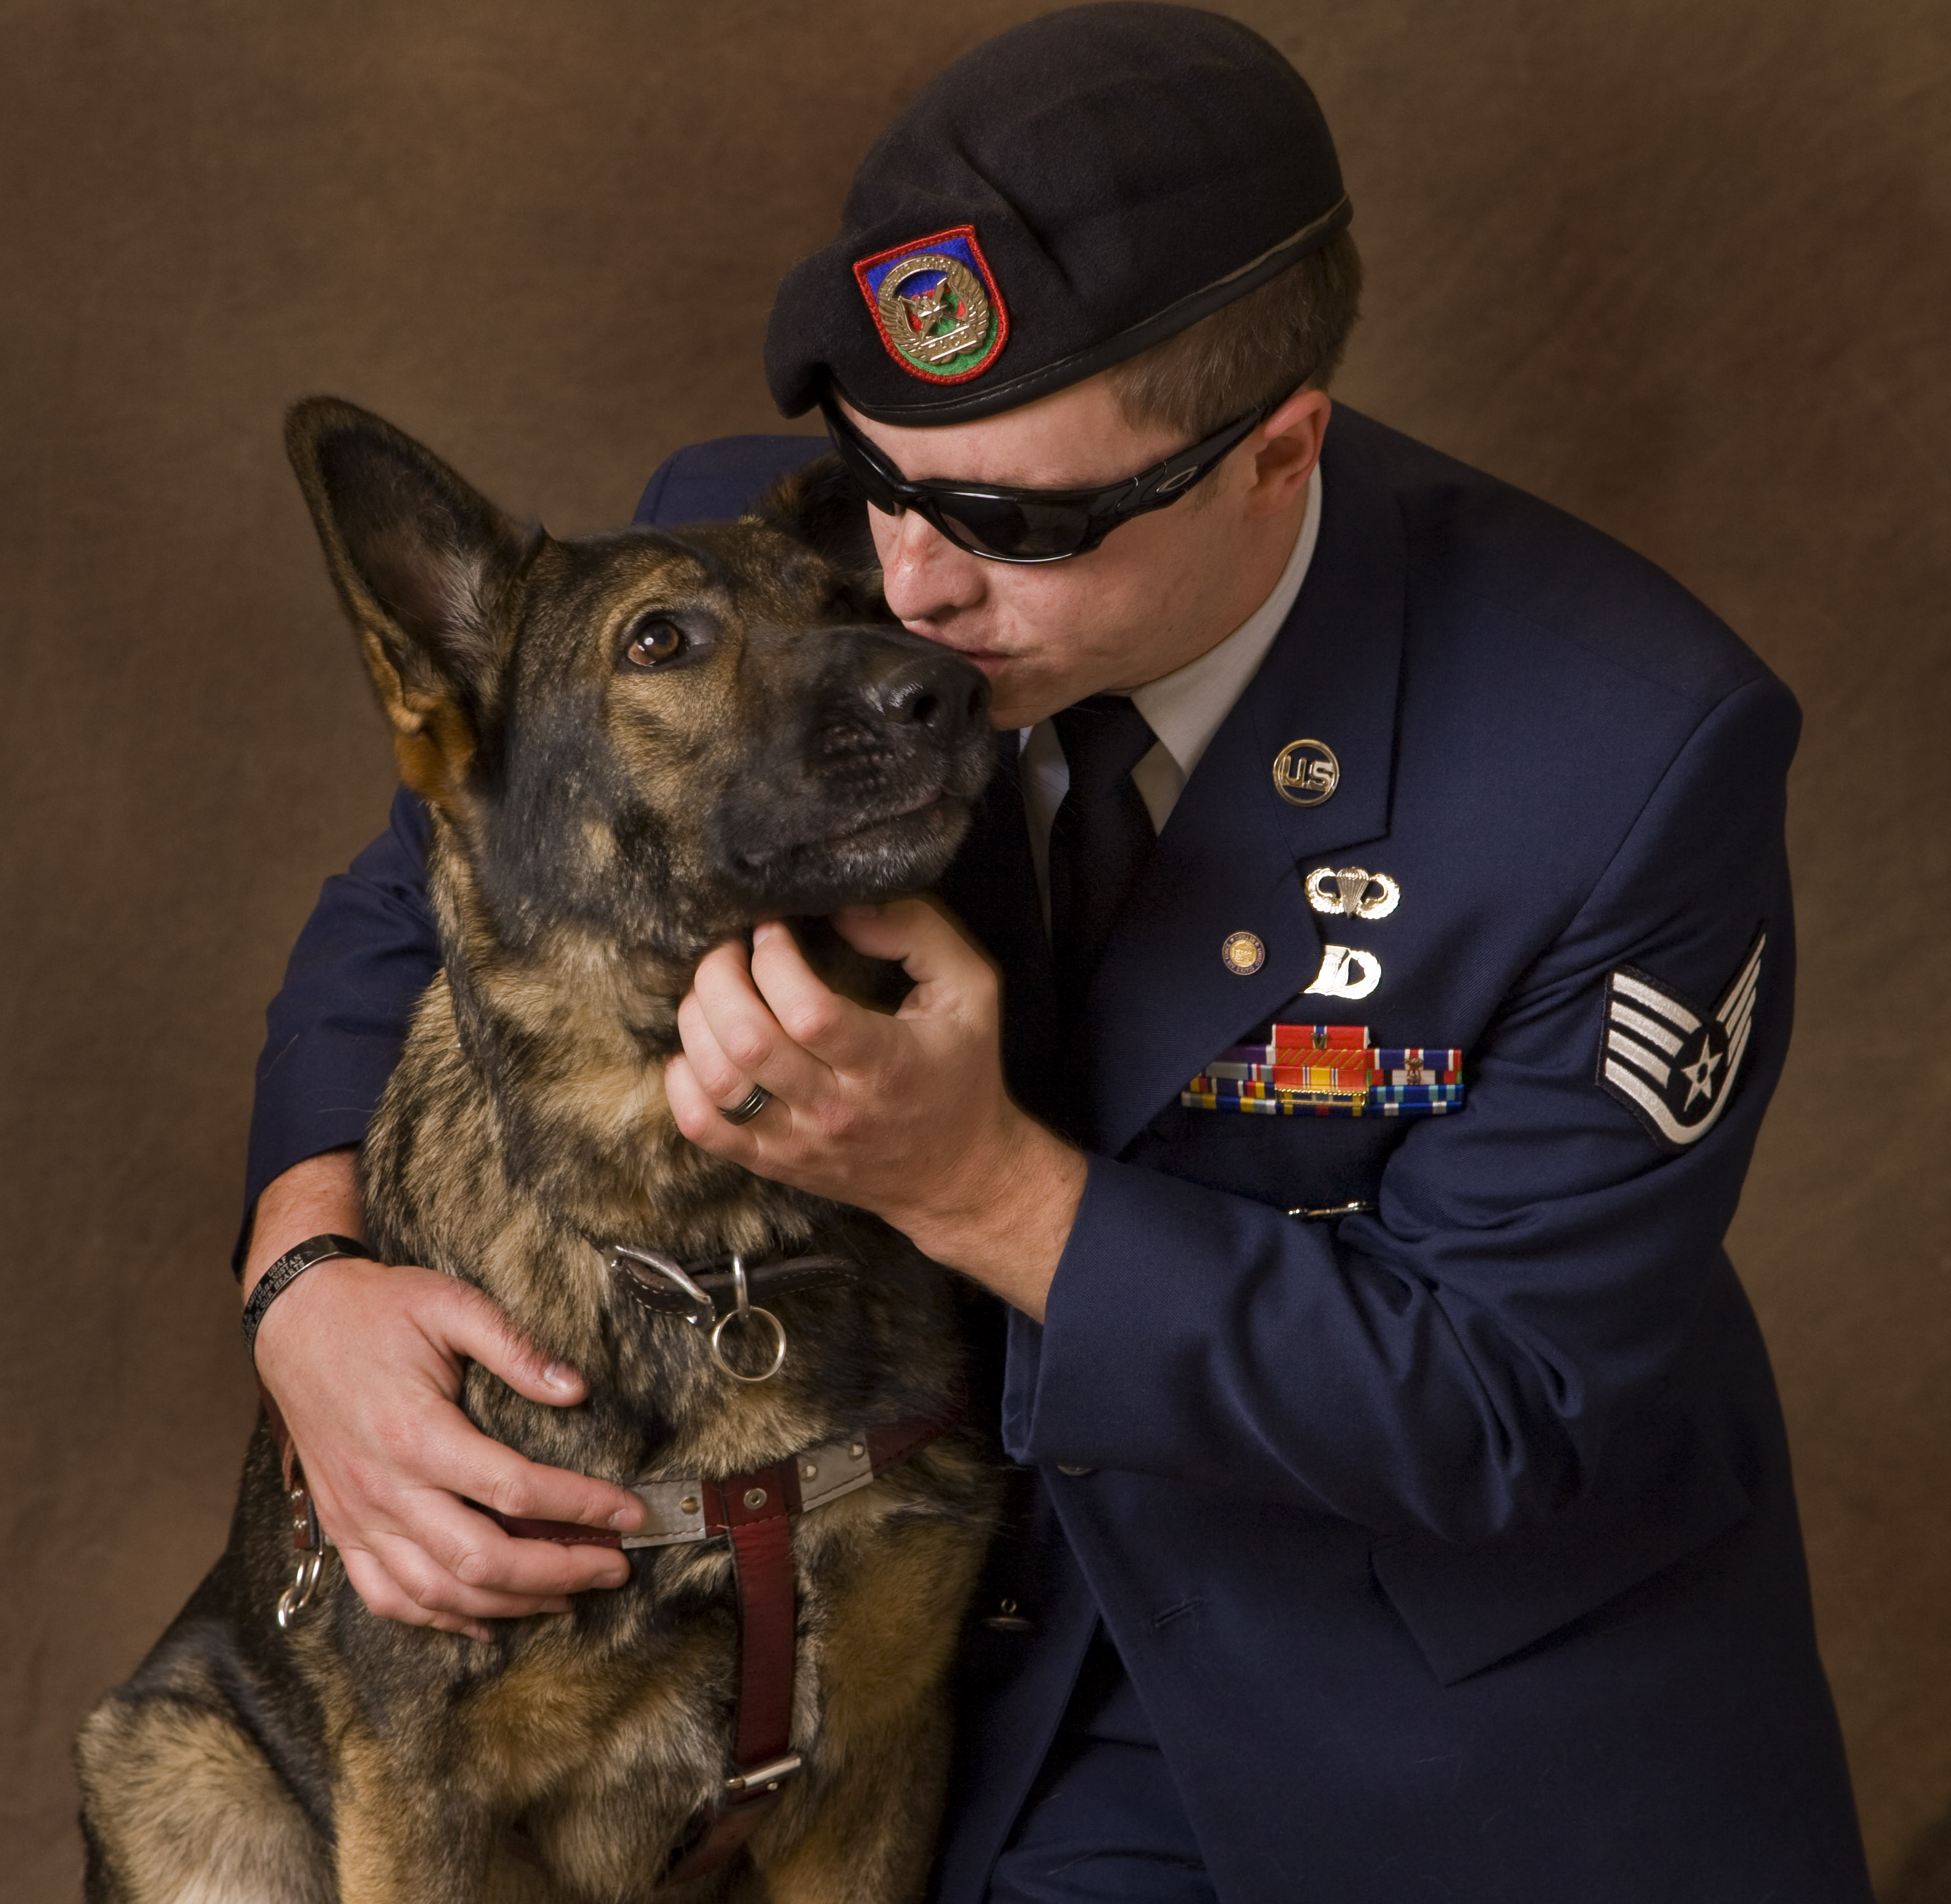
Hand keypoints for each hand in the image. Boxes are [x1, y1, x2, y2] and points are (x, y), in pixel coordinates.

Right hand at [246, 1153, 643, 1640]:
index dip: (581, 1507)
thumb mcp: (450, 1304)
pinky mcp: (344, 1529)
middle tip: (614, 1569)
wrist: (299, 1320)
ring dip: (511, 1605)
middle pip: (481, 1561)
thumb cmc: (379, 1309)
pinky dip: (441, 1620)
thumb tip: (577, 1389)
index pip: (515, 1490)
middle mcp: (385, 1488)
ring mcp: (359, 1517)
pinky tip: (487, 1621)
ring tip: (570, 1596)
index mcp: (416, 1433)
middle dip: (560, 1573)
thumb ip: (515, 1347)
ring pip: (439, 1593)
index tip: (631, 1514)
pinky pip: (389, 1598)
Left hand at [663, 901, 1086, 1318]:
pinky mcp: (772, 1162)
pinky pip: (702, 1127)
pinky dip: (682, 1081)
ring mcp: (798, 1141)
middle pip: (748, 1042)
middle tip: (729, 948)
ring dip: (697, 1020)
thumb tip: (844, 908)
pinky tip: (700, 1046)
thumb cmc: (962, 1071)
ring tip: (714, 989)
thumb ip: (918, 933)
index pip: (808, 1012)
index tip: (772, 928)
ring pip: (717, 1082)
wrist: (957, 1175)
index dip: (775, 960)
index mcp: (887, 1064)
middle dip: (720, 977)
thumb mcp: (971, 989)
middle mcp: (836, 1109)